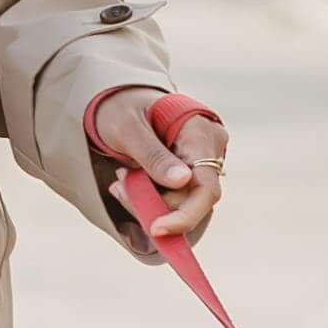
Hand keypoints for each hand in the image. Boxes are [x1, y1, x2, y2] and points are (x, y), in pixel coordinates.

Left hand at [87, 89, 223, 244]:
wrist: (118, 99)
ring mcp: (202, 159)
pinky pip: (176, 196)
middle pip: (193, 199)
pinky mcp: (190, 170)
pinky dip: (150, 196)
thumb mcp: (128, 129)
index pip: (205, 188)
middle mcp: (209, 147)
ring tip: (120, 180)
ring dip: (148, 201)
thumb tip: (183, 181)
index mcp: (199, 133)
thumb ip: (153, 156)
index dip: (185, 215)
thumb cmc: (121, 107)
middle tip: (119, 189)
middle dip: (155, 205)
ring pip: (183, 201)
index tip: (155, 229)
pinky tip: (128, 181)